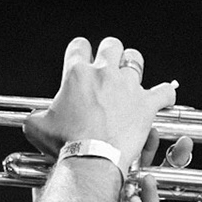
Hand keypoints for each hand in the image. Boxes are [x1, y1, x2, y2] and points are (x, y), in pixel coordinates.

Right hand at [23, 37, 177, 165]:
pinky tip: (163, 98)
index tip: (83, 57)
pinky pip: (165, 91)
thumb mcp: (38, 127)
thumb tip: (36, 118)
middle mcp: (104, 74)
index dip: (81, 50)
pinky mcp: (146, 103)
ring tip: (132, 77)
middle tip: (109, 65)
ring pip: (136, 59)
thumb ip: (37, 115)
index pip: (79, 46)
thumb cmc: (66, 143)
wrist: (92, 156)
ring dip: (134, 66)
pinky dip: (166, 94)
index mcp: (77, 74)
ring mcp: (127, 86)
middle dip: (110, 52)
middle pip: (111, 45)